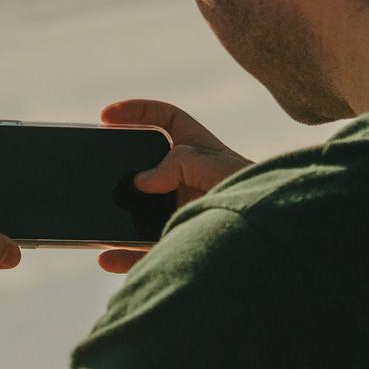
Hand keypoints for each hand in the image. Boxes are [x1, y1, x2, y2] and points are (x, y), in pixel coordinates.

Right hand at [95, 98, 249, 274]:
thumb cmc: (256, 195)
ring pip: (136, 211)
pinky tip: (106, 256)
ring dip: (113, 214)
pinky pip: (140, 251)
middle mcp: (186, 181)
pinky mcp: (177, 243)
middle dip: (116, 165)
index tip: (106, 116)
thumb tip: (141, 183)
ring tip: (92, 212)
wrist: (276, 243)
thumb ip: (179, 162)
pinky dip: (120, 256)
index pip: (165, 120)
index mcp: (199, 150)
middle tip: (94, 163)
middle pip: (142, 165)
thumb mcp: (218, 166)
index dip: (137, 112)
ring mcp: (180, 213)